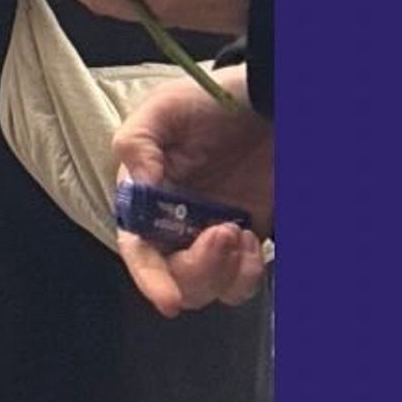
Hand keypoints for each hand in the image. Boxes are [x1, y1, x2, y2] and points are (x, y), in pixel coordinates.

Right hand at [113, 63, 271, 317]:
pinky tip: (251, 240)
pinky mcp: (242, 242)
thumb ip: (139, 141)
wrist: (265, 104)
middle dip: (198, 270)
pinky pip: (240, 281)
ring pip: (209, 288)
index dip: (147, 277)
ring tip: (239, 230)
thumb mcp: (166, 108)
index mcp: (144, 196)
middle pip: (175, 277)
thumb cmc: (208, 102)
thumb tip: (137, 183)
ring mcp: (208, 235)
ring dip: (225, 273)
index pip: (136, 247)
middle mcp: (172, 223)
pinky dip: (247, 272)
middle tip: (225, 233)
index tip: (168, 299)